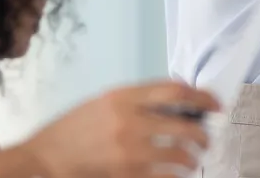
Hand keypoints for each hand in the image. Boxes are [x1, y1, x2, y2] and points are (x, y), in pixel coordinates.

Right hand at [0, 80, 220, 177]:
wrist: (44, 157)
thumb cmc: (74, 128)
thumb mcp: (105, 101)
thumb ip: (138, 99)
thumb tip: (178, 98)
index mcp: (124, 96)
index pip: (175, 91)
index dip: (202, 97)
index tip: (215, 105)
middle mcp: (128, 120)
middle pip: (185, 124)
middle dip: (203, 134)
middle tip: (206, 140)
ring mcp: (128, 149)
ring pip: (180, 154)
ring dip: (192, 159)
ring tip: (192, 160)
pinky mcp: (126, 173)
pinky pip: (164, 175)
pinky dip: (176, 175)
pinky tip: (176, 173)